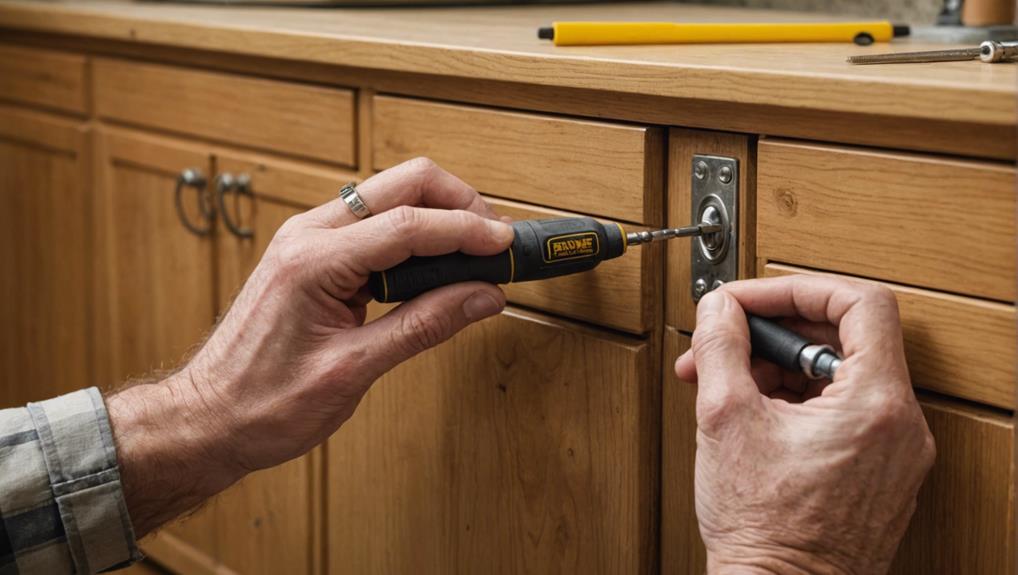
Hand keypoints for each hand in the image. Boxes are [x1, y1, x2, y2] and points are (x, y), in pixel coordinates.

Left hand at [106, 158, 513, 535]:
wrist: (208, 418)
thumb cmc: (262, 404)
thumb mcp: (352, 371)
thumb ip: (423, 327)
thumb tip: (482, 297)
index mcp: (313, 261)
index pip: (409, 224)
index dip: (467, 230)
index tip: (506, 244)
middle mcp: (308, 234)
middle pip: (403, 184)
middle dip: (458, 203)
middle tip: (494, 241)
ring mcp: (307, 238)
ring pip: (390, 196)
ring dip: (438, 215)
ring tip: (473, 257)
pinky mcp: (311, 253)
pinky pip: (373, 222)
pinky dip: (413, 234)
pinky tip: (433, 267)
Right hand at [674, 275, 935, 574]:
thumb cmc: (765, 532)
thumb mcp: (726, 419)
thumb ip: (720, 346)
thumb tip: (717, 308)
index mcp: (876, 405)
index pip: (859, 303)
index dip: (799, 288)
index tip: (753, 300)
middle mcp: (899, 426)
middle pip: (844, 337)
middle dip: (773, 332)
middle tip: (724, 342)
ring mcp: (893, 452)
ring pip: (837, 375)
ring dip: (777, 366)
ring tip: (724, 385)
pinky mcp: (877, 472)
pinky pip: (840, 410)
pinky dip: (794, 399)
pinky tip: (749, 413)